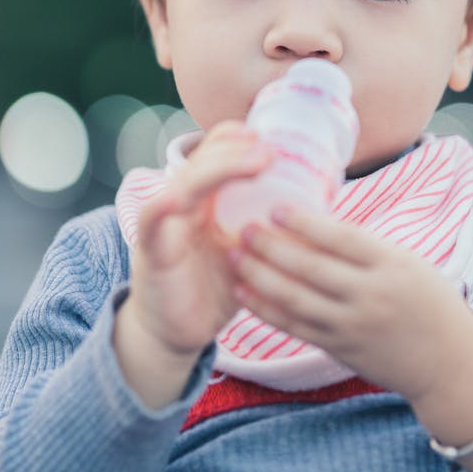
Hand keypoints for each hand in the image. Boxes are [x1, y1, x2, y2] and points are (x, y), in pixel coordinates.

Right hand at [116, 122, 273, 376]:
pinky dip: (161, 207)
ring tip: (251, 162)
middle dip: (235, 151)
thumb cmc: (216, 289)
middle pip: (203, 162)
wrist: (177, 332)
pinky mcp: (153, 250)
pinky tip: (176, 198)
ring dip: (216, 169)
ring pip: (185, 183)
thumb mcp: (249, 254)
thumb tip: (321, 215)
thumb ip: (271, 233)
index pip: (215, 156)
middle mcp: (184, 205)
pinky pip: (151, 221)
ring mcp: (166, 224)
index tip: (269, 139)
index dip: (236, 141)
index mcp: (207, 201)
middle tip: (269, 150)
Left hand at [227, 206, 472, 406]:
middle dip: (272, 247)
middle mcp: (371, 296)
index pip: (342, 239)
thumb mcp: (408, 263)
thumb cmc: (429, 301)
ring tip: (233, 255)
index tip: (276, 207)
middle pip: (311, 269)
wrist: (448, 363)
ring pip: (296, 300)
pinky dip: (266, 310)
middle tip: (243, 228)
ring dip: (260, 277)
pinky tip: (244, 292)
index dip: (306, 223)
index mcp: (392, 265)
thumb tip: (315, 222)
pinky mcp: (340, 349)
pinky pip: (295, 327)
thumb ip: (366, 248)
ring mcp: (353, 326)